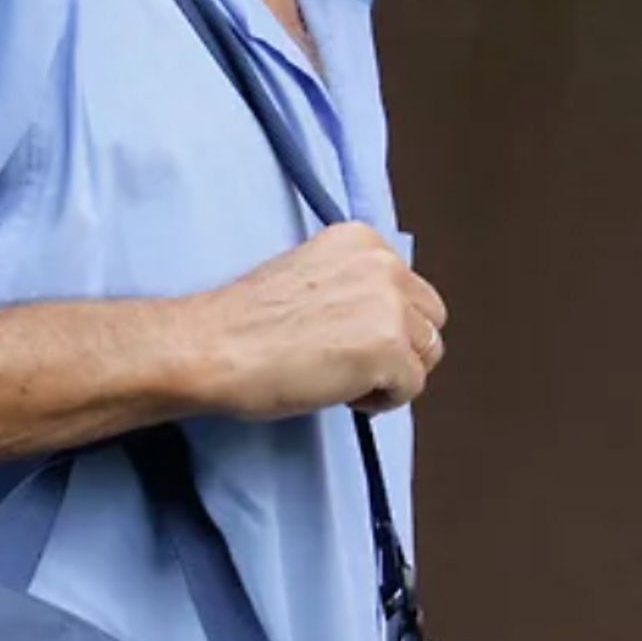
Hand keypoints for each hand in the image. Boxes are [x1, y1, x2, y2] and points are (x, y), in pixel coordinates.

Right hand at [191, 223, 448, 418]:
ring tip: (342, 378)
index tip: (345, 337)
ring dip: (391, 373)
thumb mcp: (309, 277)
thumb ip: (353, 288)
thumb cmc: (244, 323)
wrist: (211, 347)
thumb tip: (382, 322)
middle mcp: (384, 263)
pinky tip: (340, 392)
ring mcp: (391, 305)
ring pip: (427, 354)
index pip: (408, 288)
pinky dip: (381, 401)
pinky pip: (412, 387)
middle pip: (430, 319)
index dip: (383, 322)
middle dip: (400, 346)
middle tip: (351, 364)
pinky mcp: (390, 348)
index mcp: (362, 240)